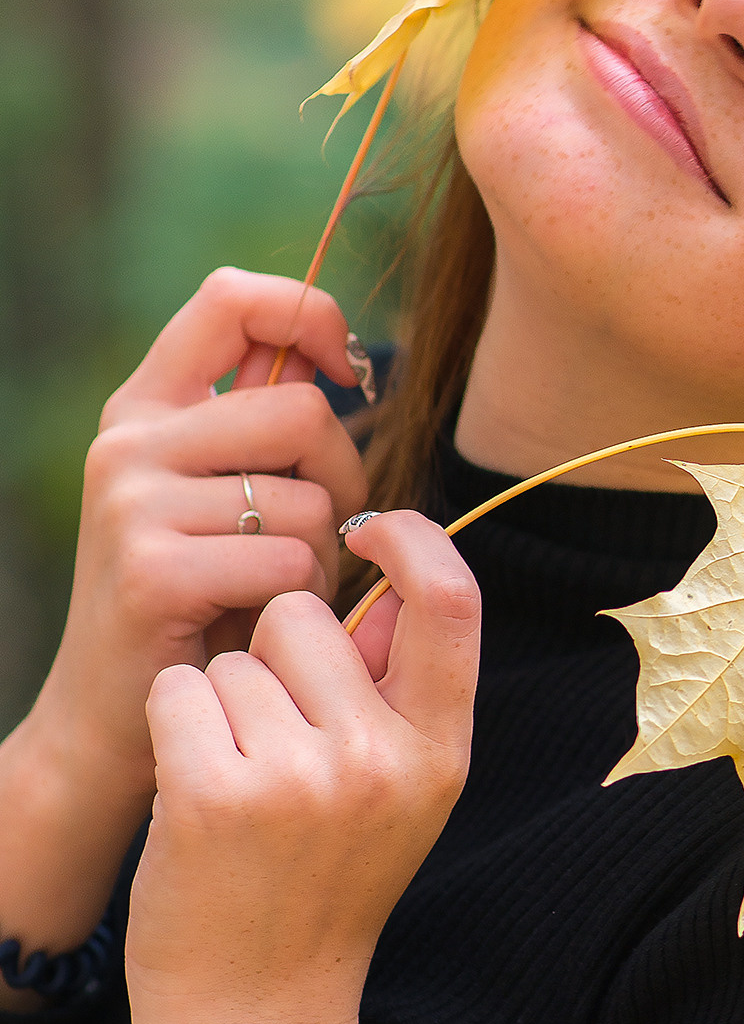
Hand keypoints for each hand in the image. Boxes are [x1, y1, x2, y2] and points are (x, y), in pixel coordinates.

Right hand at [0, 269, 369, 951]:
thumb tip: (342, 365)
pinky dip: (296, 602)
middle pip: (302, 410)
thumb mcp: (223, 501)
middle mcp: (130, 440)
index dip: (309, 315)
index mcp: (148, 406)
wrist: (117, 723)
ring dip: (322, 557)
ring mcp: (132, 502)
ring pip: (306, 498)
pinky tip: (254, 628)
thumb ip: (264, 429)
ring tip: (273, 596)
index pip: (233, 299)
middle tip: (322, 538)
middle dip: (343, 476)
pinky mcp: (149, 567)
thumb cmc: (201, 607)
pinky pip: (286, 561)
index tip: (347, 372)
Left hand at [127, 512, 479, 1023]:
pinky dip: (171, 726)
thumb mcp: (399, 793)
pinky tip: (190, 792)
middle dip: (273, 653)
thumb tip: (386, 578)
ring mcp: (301, 778)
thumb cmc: (320, 885)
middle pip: (306, 613)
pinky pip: (180, 690)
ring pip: (236, 655)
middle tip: (273, 745)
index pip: (454, 599)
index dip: (412, 539)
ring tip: (237, 784)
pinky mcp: (216, 795)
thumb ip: (400, 688)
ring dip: (218, 701)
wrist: (258, 1013)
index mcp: (442, 752)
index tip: (368, 524)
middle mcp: (383, 759)